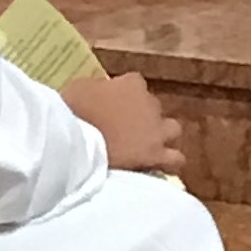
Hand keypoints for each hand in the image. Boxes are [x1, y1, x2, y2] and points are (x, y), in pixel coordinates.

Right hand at [69, 69, 185, 176]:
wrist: (79, 138)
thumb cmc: (75, 110)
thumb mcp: (80, 88)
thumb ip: (97, 89)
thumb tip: (98, 97)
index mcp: (132, 84)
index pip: (135, 83)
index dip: (125, 95)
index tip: (113, 106)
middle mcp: (150, 103)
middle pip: (153, 106)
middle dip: (143, 116)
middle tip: (125, 130)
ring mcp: (157, 129)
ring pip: (172, 129)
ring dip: (162, 136)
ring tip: (147, 147)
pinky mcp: (157, 154)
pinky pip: (175, 159)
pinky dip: (169, 162)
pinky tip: (159, 167)